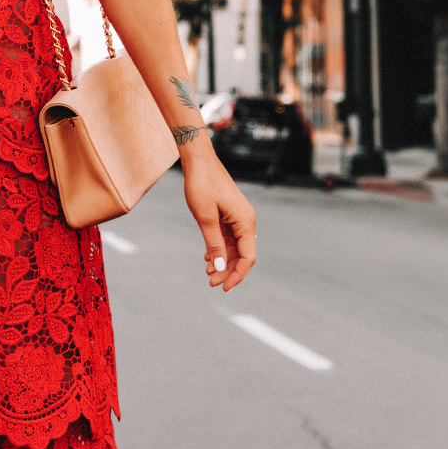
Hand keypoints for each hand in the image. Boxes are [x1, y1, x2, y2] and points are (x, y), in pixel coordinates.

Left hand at [181, 146, 255, 291]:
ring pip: (233, 248)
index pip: (248, 257)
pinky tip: (207, 259)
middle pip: (242, 255)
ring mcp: (237, 219)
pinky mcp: (228, 216)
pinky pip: (227, 239)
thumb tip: (220, 267)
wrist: (198, 161)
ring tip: (207, 274)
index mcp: (246, 222)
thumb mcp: (205, 218)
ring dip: (222, 262)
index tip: (224, 287)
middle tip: (211, 283)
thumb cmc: (202, 185)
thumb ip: (214, 244)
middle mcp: (245, 221)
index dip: (238, 274)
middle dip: (228, 271)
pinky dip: (218, 250)